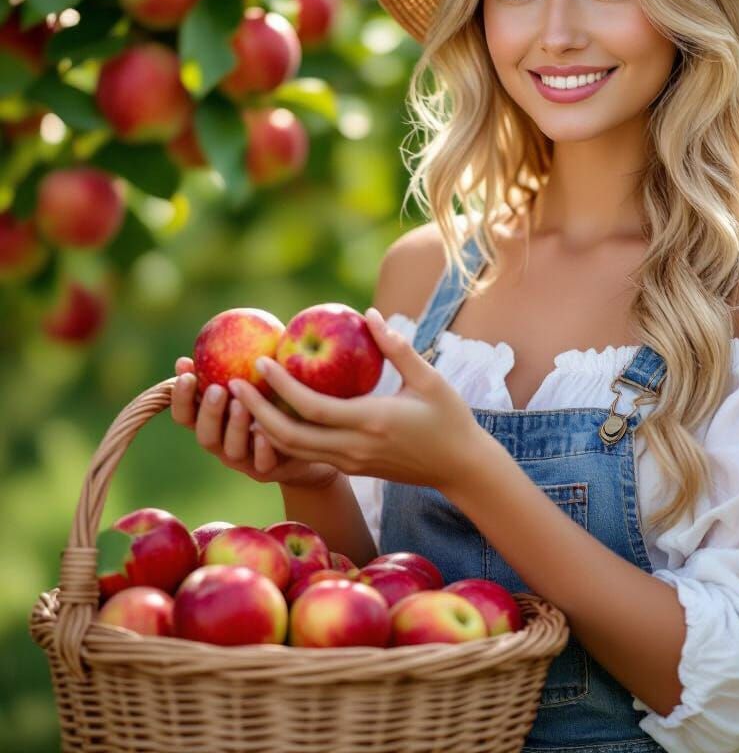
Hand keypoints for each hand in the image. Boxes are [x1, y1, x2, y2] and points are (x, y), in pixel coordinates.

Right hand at [170, 356, 339, 490]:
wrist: (309, 439)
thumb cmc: (278, 398)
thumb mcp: (260, 378)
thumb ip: (239, 360)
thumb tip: (225, 323)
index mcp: (213, 422)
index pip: (184, 414)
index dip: (180, 396)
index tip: (186, 371)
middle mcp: (222, 444)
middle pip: (204, 434)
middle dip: (207, 411)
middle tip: (217, 388)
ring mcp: (244, 461)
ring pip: (230, 450)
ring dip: (234, 427)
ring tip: (242, 404)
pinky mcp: (269, 472)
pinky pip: (263, 464)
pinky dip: (262, 449)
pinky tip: (267, 433)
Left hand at [227, 308, 499, 491]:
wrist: (460, 468)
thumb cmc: (450, 418)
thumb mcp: (429, 379)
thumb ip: (398, 347)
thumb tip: (368, 313)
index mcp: (371, 421)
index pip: (312, 408)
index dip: (281, 387)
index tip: (260, 363)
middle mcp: (354, 447)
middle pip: (289, 436)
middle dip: (256, 412)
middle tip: (233, 385)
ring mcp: (350, 462)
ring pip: (293, 450)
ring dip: (264, 427)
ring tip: (244, 400)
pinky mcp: (352, 468)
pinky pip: (308, 454)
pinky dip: (284, 437)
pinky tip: (273, 415)